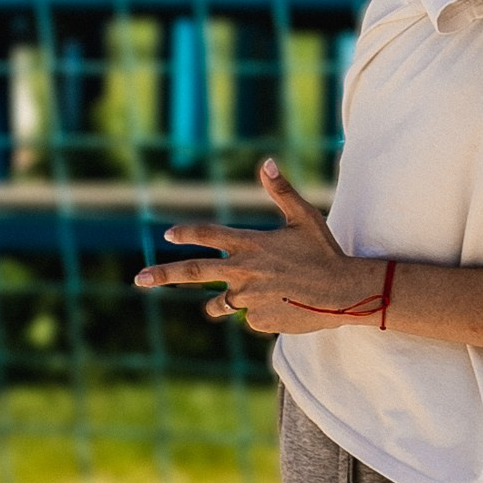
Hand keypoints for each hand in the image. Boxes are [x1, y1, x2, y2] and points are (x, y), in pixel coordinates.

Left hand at [134, 161, 388, 333]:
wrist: (344, 292)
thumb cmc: (325, 252)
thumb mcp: (304, 218)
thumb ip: (281, 192)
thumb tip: (266, 162)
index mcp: (250, 244)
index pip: (208, 235)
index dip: (186, 233)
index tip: (168, 235)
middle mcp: (242, 271)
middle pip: (193, 273)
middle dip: (162, 275)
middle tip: (139, 279)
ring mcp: (248, 299)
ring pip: (221, 305)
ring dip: (222, 302)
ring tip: (243, 297)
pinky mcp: (258, 320)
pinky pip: (251, 317)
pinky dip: (262, 312)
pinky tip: (286, 305)